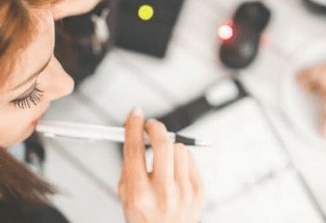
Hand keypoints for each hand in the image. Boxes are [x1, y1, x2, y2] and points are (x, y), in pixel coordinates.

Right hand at [118, 108, 203, 222]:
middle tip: (150, 126)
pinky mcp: (199, 191)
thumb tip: (136, 132)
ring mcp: (184, 192)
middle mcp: (163, 193)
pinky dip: (181, 159)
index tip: (135, 114)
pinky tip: (175, 171)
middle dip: (155, 127)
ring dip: (169, 147)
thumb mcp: (126, 195)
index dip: (134, 126)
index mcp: (139, 194)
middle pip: (162, 143)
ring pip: (179, 148)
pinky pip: (190, 159)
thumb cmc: (145, 217)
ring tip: (163, 160)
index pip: (135, 149)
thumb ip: (129, 165)